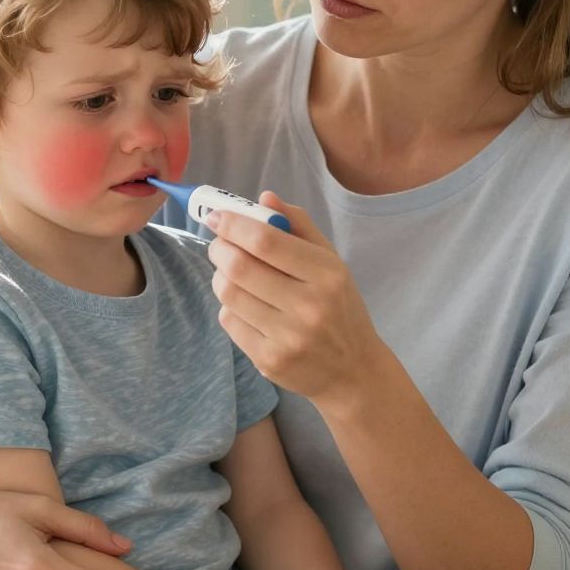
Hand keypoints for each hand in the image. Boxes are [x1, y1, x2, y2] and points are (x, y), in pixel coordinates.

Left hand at [205, 194, 380, 406]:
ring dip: (221, 277)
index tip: (216, 217)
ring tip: (232, 275)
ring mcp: (287, 338)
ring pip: (228, 294)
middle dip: (219, 249)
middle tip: (220, 245)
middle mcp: (308, 307)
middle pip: (239, 267)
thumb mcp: (331, 263)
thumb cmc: (340, 309)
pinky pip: (229, 322)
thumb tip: (264, 198)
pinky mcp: (269, 361)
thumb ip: (299, 227)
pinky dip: (229, 307)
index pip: (266, 241)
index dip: (233, 224)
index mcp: (326, 275)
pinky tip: (245, 306)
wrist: (353, 371)